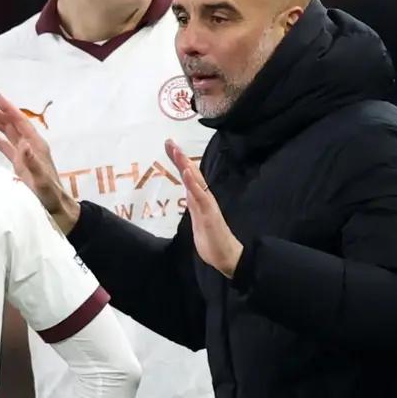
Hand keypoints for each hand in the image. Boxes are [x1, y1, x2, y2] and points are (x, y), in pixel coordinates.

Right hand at [0, 93, 79, 232]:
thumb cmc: (49, 194)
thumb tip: (23, 144)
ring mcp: (24, 155)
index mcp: (36, 146)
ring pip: (7, 133)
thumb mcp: (41, 179)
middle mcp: (30, 147)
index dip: (9, 109)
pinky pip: (5, 146)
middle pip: (12, 125)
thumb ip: (32, 162)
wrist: (55, 206)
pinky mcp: (19, 164)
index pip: (21, 123)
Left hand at [165, 139, 242, 277]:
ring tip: (176, 150)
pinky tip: (186, 171)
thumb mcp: (198, 221)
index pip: (188, 176)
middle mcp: (203, 198)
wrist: (227, 256)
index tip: (169, 146)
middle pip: (190, 173)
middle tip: (169, 141)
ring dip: (185, 165)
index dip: (179, 161)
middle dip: (180, 157)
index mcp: (199, 199)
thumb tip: (190, 198)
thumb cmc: (212, 241)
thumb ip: (195, 207)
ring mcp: (207, 204)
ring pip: (195, 180)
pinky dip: (193, 182)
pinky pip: (200, 195)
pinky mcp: (209, 213)